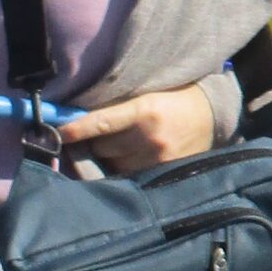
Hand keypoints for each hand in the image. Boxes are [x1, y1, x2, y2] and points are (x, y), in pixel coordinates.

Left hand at [60, 84, 218, 173]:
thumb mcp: (147, 95)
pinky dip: (123, 168)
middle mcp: (150, 137)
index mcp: (144, 111)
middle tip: (102, 136)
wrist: (214, 114)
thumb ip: (116, 107)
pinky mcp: (164, 172)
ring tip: (123, 146)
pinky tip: (132, 158)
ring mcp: (158, 157)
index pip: (100, 123)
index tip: (57, 133)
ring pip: (112, 164)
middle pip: (101, 148)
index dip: (75, 129)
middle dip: (95, 143)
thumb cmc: (173, 99)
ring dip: (109, 158)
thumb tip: (76, 118)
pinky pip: (129, 175)